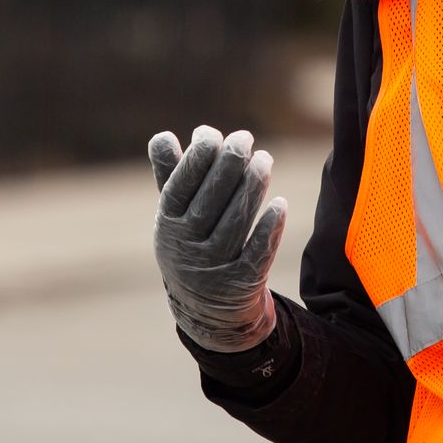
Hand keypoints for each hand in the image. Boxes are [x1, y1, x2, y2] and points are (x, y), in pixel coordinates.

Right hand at [148, 125, 285, 353]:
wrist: (206, 308)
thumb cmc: (192, 243)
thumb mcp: (176, 215)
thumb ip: (171, 175)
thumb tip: (163, 136)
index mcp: (168, 224)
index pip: (180, 188)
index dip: (195, 160)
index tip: (211, 134)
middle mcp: (187, 247)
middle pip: (210, 201)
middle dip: (228, 165)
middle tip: (245, 137)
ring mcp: (214, 267)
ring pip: (235, 223)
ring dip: (252, 188)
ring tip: (265, 159)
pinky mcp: (242, 282)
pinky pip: (257, 252)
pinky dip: (268, 228)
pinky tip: (280, 203)